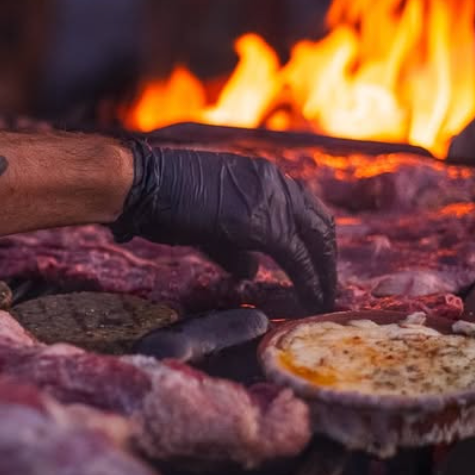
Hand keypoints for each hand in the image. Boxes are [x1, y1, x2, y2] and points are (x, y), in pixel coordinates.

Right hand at [112, 140, 336, 311]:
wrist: (146, 185)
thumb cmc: (164, 200)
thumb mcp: (208, 221)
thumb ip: (235, 247)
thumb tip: (253, 271)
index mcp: (262, 176)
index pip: (303, 208)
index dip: (313, 239)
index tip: (317, 265)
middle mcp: (275, 182)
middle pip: (320, 221)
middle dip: (328, 257)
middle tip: (328, 286)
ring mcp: (272, 199)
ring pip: (317, 237)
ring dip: (324, 270)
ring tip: (325, 297)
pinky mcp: (263, 225)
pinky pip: (298, 257)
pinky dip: (310, 280)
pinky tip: (312, 298)